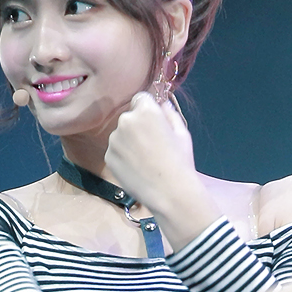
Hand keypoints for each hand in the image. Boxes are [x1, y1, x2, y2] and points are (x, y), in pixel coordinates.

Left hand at [104, 93, 215, 243]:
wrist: (169, 192)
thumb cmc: (180, 161)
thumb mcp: (182, 133)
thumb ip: (170, 114)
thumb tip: (163, 105)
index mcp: (146, 111)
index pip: (141, 98)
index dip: (148, 109)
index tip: (155, 123)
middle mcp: (126, 120)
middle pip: (129, 116)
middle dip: (138, 125)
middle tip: (152, 144)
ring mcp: (114, 139)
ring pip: (121, 134)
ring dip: (129, 141)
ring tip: (145, 159)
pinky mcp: (109, 156)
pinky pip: (116, 150)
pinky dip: (123, 156)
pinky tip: (137, 168)